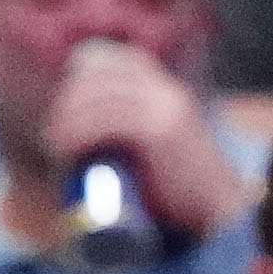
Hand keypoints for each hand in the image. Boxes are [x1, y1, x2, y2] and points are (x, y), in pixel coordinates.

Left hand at [43, 38, 247, 238]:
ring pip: (101, 98)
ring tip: (55, 144)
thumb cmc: (183, 193)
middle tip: (52, 132)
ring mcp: (166, 108)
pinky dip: (80, 130)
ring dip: (68, 118)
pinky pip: (110, 119)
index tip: (63, 107)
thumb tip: (88, 144)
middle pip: (103, 78)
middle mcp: (167, 92)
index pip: (119, 62)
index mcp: (167, 91)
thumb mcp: (160, 151)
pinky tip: (66, 144)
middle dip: (69, 100)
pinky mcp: (161, 130)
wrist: (219, 211)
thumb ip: (137, 136)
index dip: (84, 77)